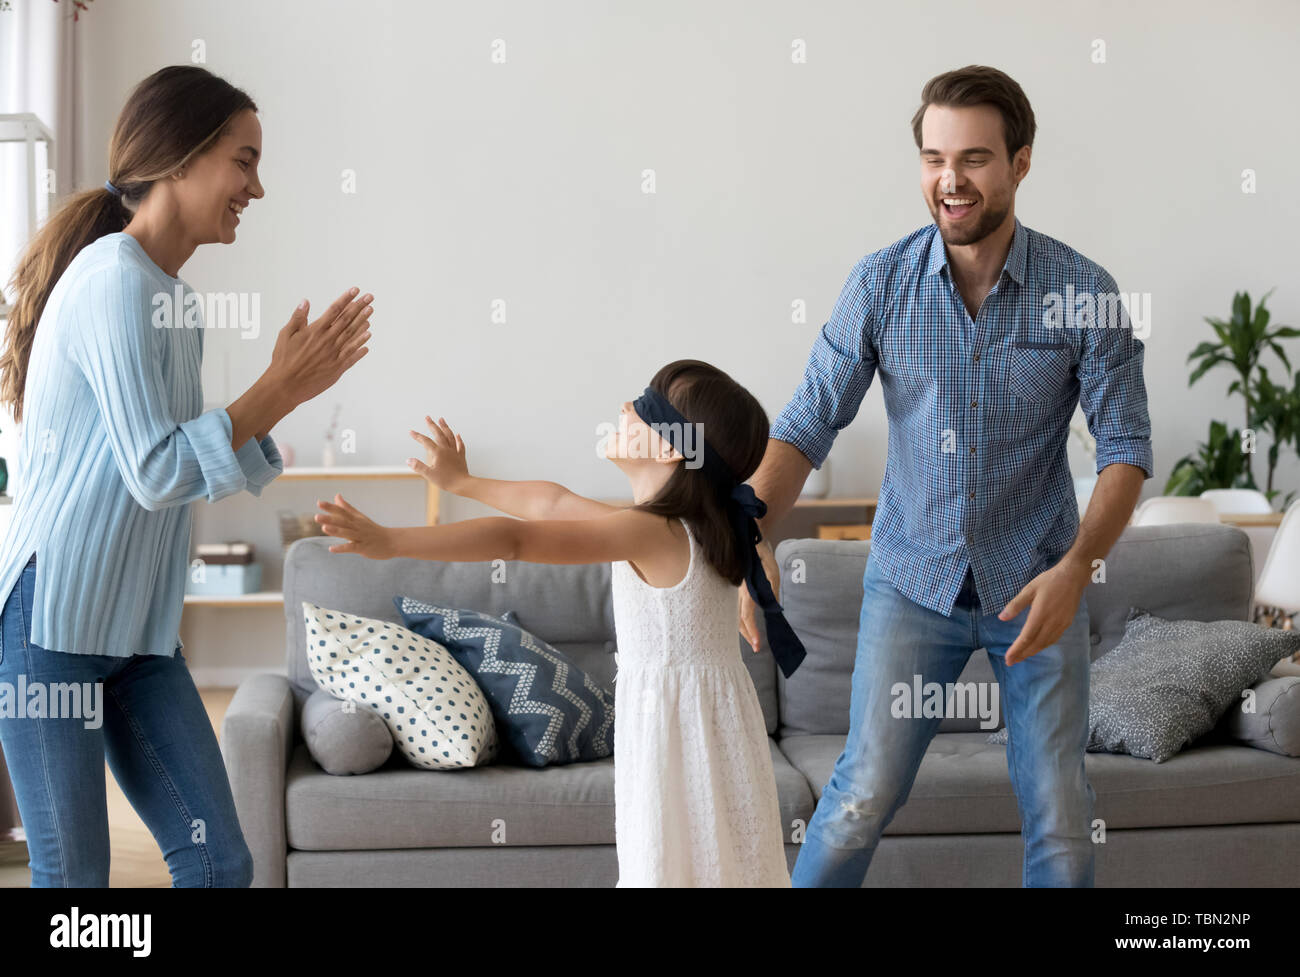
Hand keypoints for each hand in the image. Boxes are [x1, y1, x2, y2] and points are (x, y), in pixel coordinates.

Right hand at [268, 288, 373, 408]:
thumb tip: (306, 301)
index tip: (355, 290)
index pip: (334, 310)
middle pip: (347, 320)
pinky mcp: (337, 368)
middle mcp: (327, 341)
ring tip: (371, 311)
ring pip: (352, 335)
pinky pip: (353, 355)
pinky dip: (361, 346)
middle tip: (370, 297)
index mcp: (315, 331)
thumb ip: (298, 318)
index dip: (346, 299)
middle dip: (359, 307)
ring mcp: (334, 355)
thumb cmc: (283, 360)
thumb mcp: (286, 335)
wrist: (286, 386)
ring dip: (363, 322)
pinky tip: (368, 337)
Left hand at [314, 493, 396, 558]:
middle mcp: (357, 526)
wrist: (392, 541)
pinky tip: (332, 548)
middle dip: (330, 519)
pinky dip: (342, 548)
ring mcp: (360, 537)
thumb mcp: (360, 517)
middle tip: (316, 516)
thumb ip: (347, 507)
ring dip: (335, 530)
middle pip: (343, 521)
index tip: (319, 503)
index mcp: (356, 519)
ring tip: (324, 528)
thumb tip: (337, 495)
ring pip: (347, 533)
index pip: (342, 511)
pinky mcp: (363, 547)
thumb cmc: (373, 530)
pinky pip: (352, 547)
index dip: (331, 507)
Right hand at [407, 415, 468, 491]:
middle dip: (432, 425)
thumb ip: (418, 466)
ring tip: (441, 419)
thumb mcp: (429, 475)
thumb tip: (408, 460)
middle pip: (438, 434)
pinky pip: (460, 445)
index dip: (417, 436)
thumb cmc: (446, 481)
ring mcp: (455, 452)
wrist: (462, 484)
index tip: (411, 431)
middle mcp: (446, 449)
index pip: (425, 441)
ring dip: (445, 427)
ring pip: (450, 436)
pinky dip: (458, 439)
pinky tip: (457, 434)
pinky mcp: (461, 457)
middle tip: (427, 417)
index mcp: (438, 453)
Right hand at [738, 539, 778, 652]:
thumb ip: (771, 591)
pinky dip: (741, 620)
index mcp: (747, 591)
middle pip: (738, 621)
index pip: (747, 617)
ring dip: (744, 629)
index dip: (752, 632)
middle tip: (757, 648)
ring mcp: (735, 593)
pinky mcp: (736, 591)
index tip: (757, 645)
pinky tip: (747, 625)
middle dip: (747, 636)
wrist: (750, 544)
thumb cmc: (763, 558)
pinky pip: (736, 609)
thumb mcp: (773, 574)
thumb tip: (774, 609)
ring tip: (753, 640)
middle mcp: (738, 594)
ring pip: (735, 616)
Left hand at [997, 559, 1088, 664]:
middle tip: (1011, 662)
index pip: (1026, 637)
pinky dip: (1044, 646)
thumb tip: (1001, 618)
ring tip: (1021, 657)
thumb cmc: (1049, 581)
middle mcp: (1051, 623)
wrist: (1073, 577)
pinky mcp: (1067, 623)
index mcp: (1040, 614)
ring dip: (1033, 652)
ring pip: (1045, 643)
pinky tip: (1038, 646)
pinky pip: (1054, 639)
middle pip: (1036, 644)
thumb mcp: (1029, 589)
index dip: (1017, 649)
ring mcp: (1061, 624)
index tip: (1008, 658)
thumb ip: (1015, 605)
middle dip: (1023, 654)